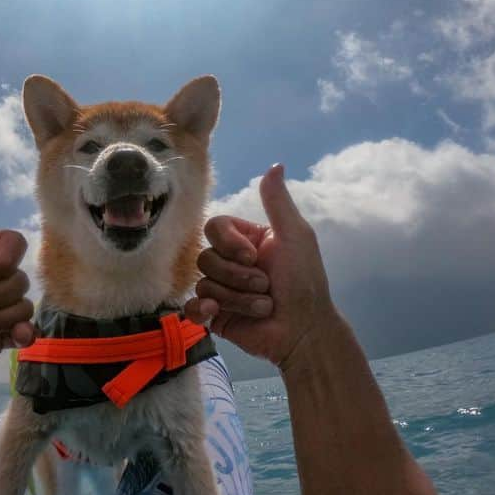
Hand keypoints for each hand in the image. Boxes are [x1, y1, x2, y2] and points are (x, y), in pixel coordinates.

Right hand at [185, 164, 336, 370]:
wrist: (303, 330)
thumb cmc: (304, 281)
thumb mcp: (295, 236)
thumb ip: (277, 202)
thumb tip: (275, 164)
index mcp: (246, 240)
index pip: (214, 226)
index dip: (229, 243)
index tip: (253, 256)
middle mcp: (229, 261)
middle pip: (205, 256)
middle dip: (237, 275)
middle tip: (265, 287)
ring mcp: (219, 289)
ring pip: (203, 283)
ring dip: (236, 297)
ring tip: (262, 307)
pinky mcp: (213, 314)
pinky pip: (191, 307)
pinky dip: (201, 310)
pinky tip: (214, 313)